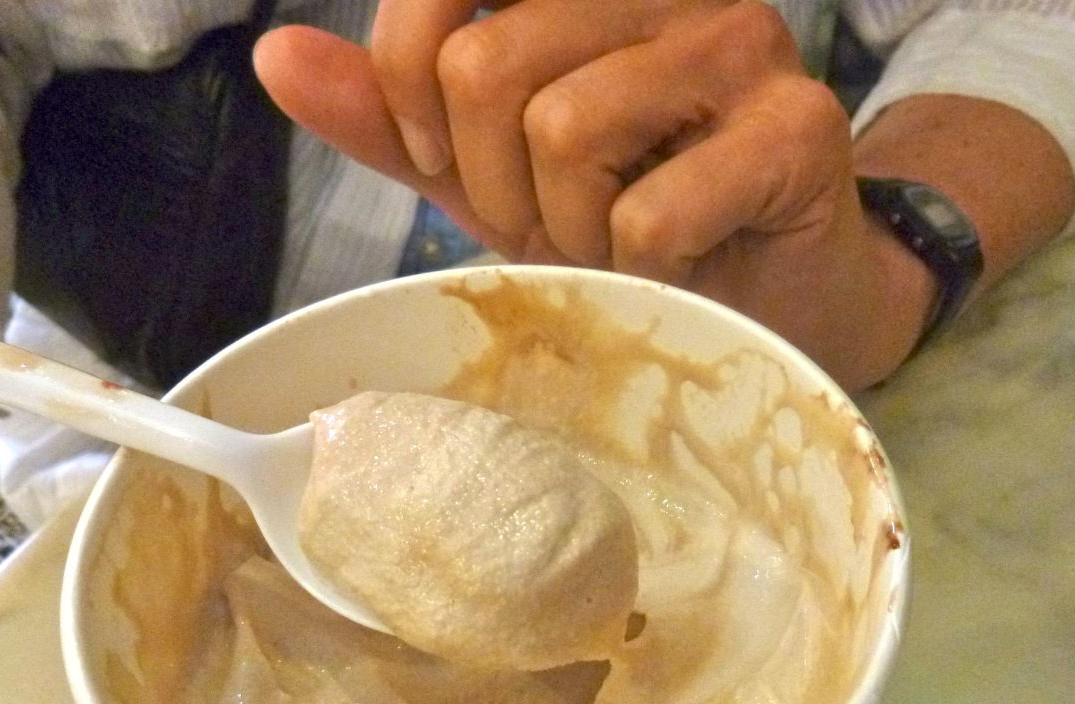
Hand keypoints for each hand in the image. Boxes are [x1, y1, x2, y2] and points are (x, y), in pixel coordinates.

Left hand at [255, 1, 915, 389]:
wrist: (757, 291)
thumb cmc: (619, 218)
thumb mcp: (485, 166)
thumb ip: (392, 112)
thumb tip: (277, 58)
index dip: (407, 75)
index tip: (435, 155)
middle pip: (488, 66)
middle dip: (492, 182)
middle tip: (545, 222)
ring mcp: (741, 41)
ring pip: (564, 132)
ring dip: (565, 229)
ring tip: (610, 241)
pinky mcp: (797, 129)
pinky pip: (647, 211)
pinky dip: (635, 266)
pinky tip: (672, 262)